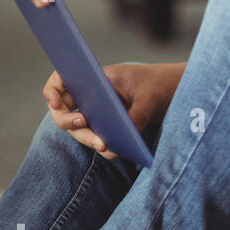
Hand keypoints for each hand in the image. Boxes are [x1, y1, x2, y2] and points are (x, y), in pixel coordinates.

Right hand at [43, 61, 183, 159]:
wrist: (178, 91)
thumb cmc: (161, 84)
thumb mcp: (150, 96)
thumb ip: (136, 115)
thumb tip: (122, 140)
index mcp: (96, 79)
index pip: (61, 81)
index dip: (51, 92)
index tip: (55, 103)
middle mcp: (92, 97)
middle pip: (66, 113)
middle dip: (71, 123)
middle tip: (84, 125)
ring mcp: (99, 114)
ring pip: (81, 131)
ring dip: (88, 139)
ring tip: (105, 146)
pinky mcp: (110, 130)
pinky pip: (99, 140)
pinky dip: (105, 147)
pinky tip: (116, 151)